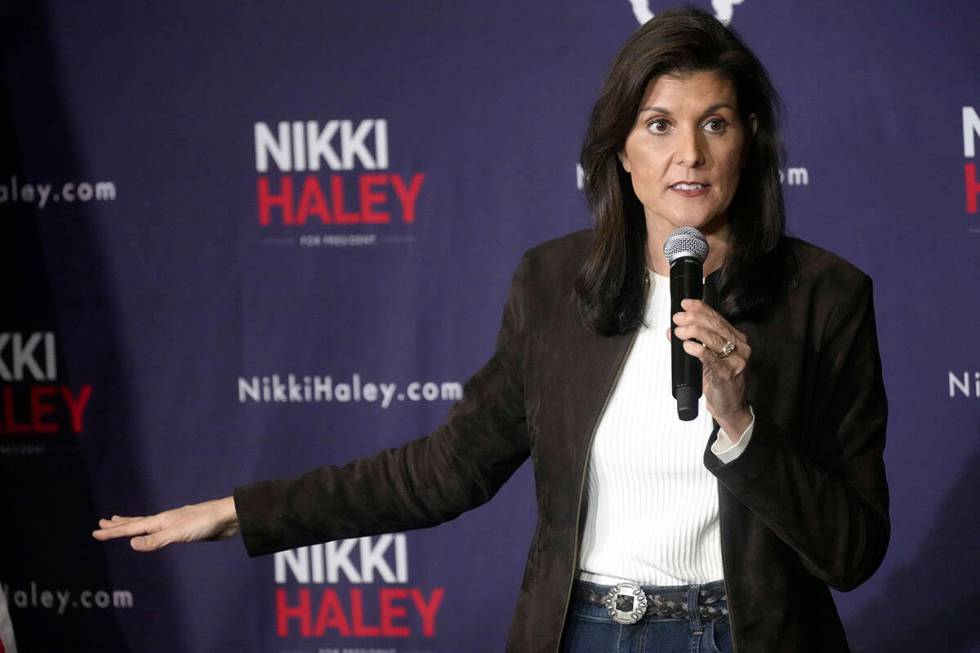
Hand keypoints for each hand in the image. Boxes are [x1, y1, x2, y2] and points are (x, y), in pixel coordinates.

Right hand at [91, 496, 239, 551]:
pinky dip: (150, 531)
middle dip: (119, 525)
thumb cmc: (204, 523)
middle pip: (137, 522)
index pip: (132, 527)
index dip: (114, 531)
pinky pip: (160, 531)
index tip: (95, 531)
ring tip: (122, 522)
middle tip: (102, 523)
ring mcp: (175, 524)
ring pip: (148, 525)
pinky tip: (155, 531)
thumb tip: (131, 544)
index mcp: (161, 520)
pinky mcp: (185, 530)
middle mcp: (165, 520)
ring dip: (133, 524)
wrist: (229, 517)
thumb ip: (156, 540)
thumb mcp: (178, 534)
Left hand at [669, 299, 752, 435]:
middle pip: (715, 326)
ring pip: (714, 339)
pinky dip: (698, 349)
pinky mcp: (728, 373)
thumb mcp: (706, 359)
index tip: (685, 304)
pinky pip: (711, 357)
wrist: (730, 407)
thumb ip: (693, 342)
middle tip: (678, 318)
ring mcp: (736, 360)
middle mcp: (740, 347)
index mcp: (736, 339)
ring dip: (693, 332)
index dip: (700, 308)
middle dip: (693, 318)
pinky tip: (687, 346)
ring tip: (678, 331)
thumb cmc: (720, 382)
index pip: (717, 318)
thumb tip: (672, 330)